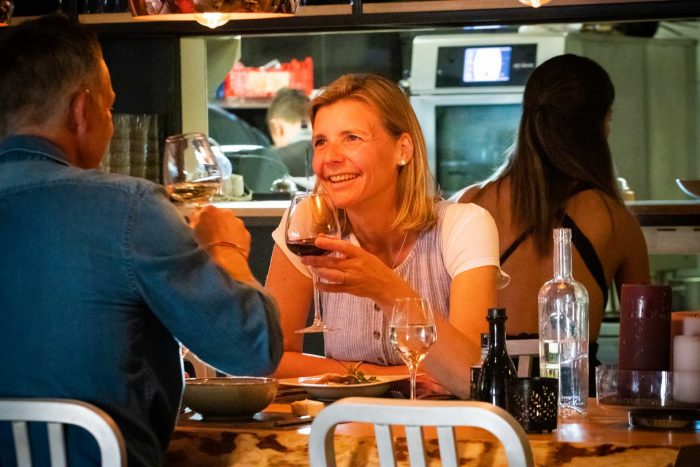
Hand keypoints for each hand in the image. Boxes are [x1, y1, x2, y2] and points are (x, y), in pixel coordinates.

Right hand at [189, 205, 250, 256]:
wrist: (226, 256)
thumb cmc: (207, 243)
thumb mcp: (193, 229)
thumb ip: (194, 217)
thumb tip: (196, 212)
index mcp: (211, 209)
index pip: (206, 210)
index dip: (204, 219)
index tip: (203, 227)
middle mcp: (226, 212)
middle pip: (220, 216)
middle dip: (217, 223)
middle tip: (212, 236)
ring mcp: (238, 222)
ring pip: (231, 224)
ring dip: (227, 230)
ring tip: (222, 242)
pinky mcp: (246, 232)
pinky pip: (239, 233)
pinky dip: (235, 238)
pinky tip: (230, 246)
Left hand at [298, 236, 416, 310]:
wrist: (386, 286)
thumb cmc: (374, 267)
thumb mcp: (364, 254)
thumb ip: (346, 248)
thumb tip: (326, 238)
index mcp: (360, 254)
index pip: (343, 247)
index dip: (330, 243)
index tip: (317, 240)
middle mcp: (356, 266)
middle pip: (333, 262)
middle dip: (317, 260)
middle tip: (304, 257)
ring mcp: (353, 278)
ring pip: (333, 275)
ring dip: (320, 271)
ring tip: (310, 268)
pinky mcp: (351, 289)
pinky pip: (335, 288)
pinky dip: (325, 286)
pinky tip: (317, 284)